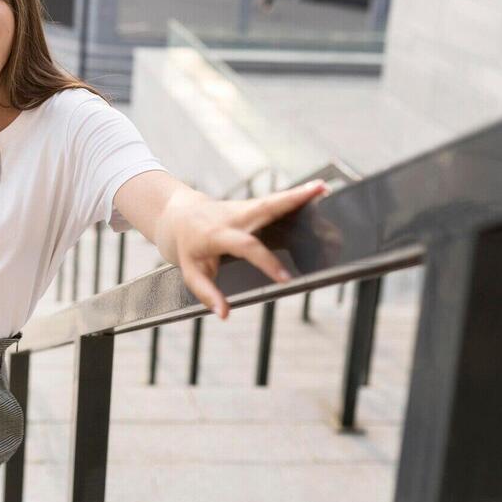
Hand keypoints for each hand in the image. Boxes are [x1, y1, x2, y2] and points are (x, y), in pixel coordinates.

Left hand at [157, 180, 328, 319]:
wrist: (179, 217)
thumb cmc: (187, 248)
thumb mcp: (190, 272)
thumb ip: (206, 292)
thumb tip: (224, 313)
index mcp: (217, 233)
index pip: (245, 246)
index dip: (266, 262)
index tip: (286, 279)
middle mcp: (232, 216)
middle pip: (263, 206)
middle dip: (290, 200)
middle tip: (315, 193)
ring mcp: (243, 207)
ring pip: (272, 199)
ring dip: (298, 194)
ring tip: (323, 188)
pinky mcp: (251, 206)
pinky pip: (275, 202)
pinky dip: (295, 197)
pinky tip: (316, 192)